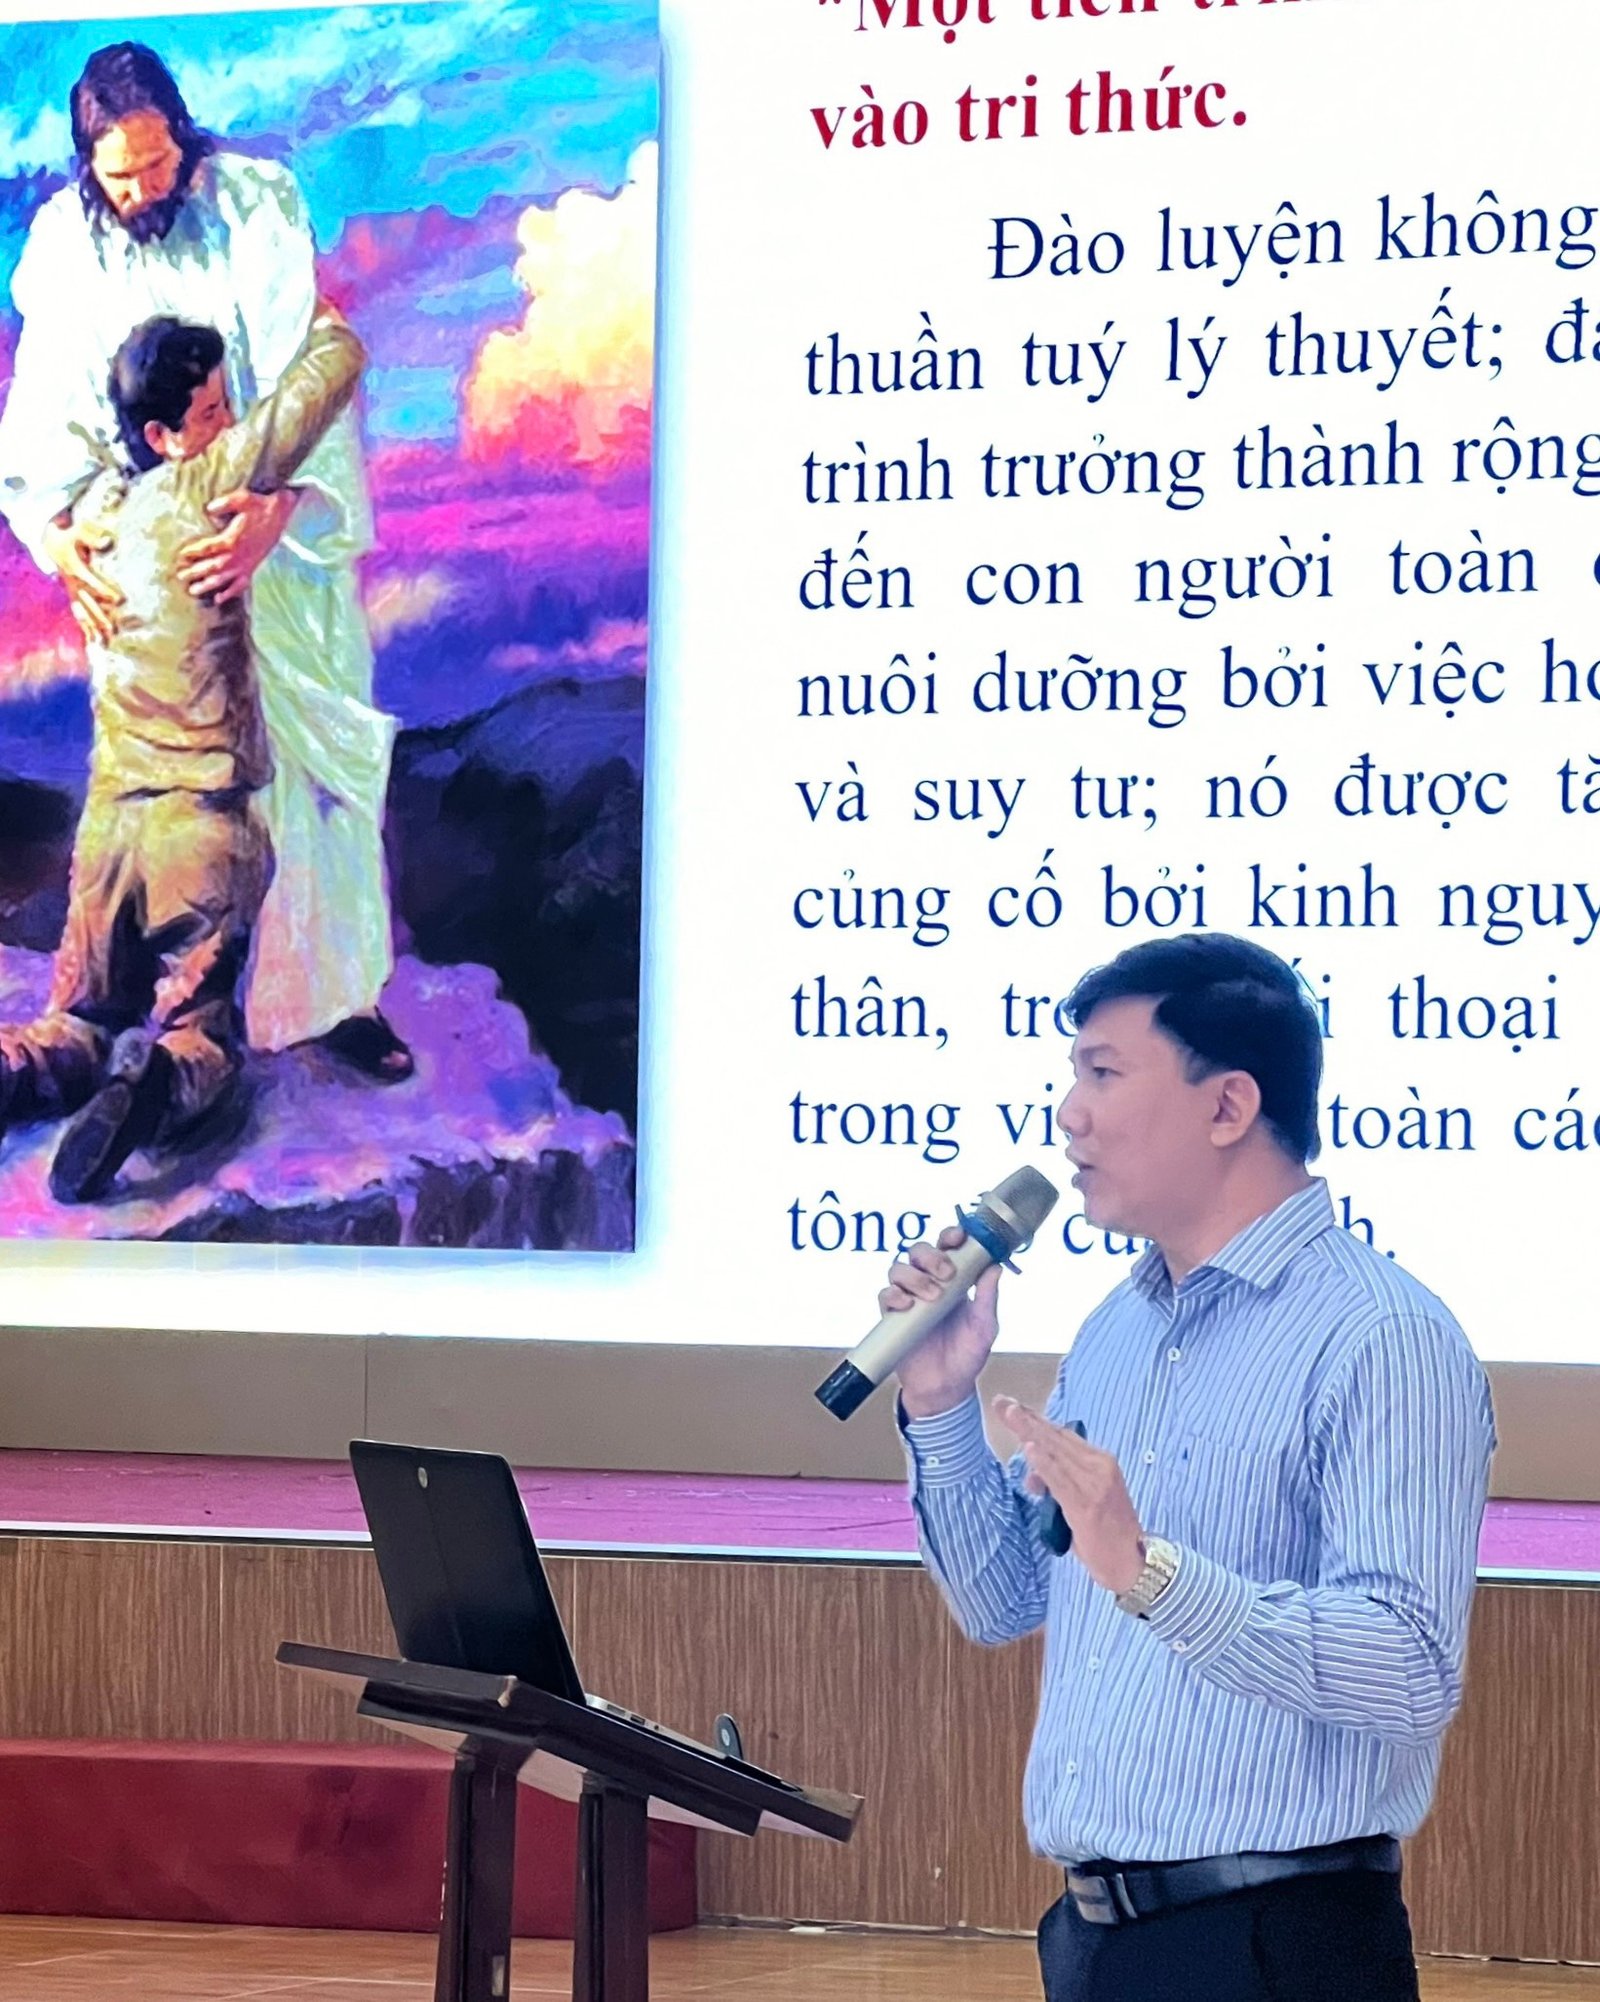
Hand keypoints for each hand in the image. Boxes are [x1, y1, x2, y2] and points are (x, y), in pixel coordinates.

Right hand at [42, 516, 121, 643]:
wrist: (51, 542)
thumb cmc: (69, 535)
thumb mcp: (79, 531)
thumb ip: (93, 537)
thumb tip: (107, 542)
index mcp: (75, 568)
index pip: (91, 582)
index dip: (105, 590)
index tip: (121, 600)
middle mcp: (72, 583)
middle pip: (87, 602)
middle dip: (101, 616)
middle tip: (115, 630)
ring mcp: (71, 591)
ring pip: (83, 612)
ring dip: (94, 627)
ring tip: (105, 642)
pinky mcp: (72, 595)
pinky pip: (78, 614)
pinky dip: (85, 628)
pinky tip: (93, 642)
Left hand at [174, 487, 296, 602]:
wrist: (280, 513)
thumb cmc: (259, 505)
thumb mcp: (240, 498)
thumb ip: (222, 504)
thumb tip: (208, 509)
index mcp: (231, 540)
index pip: (207, 548)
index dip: (193, 552)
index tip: (181, 555)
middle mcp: (237, 555)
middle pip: (212, 567)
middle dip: (195, 572)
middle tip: (181, 576)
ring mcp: (245, 563)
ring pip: (223, 579)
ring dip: (207, 586)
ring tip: (193, 591)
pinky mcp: (252, 567)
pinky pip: (240, 584)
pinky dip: (230, 593)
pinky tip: (218, 599)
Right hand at [881, 1226, 1001, 1419]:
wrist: (946, 1387)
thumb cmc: (968, 1354)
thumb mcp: (985, 1326)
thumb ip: (988, 1297)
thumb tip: (995, 1267)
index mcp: (953, 1279)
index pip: (947, 1246)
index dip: (949, 1235)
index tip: (958, 1237)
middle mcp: (928, 1282)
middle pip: (918, 1251)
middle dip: (931, 1255)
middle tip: (946, 1273)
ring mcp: (908, 1298)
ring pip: (899, 1268)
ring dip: (914, 1276)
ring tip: (932, 1296)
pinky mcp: (892, 1316)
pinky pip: (885, 1295)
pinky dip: (894, 1294)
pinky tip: (907, 1305)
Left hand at [993, 1398, 1146, 1595]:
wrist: (1132, 1562)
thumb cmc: (1107, 1532)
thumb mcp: (1083, 1500)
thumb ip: (1059, 1482)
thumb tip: (1032, 1474)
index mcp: (1101, 1461)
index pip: (1063, 1435)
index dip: (1037, 1419)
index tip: (1014, 1406)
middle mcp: (1100, 1466)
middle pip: (1057, 1437)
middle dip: (1027, 1419)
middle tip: (1002, 1402)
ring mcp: (1094, 1484)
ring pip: (1056, 1452)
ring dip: (1030, 1432)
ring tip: (1010, 1414)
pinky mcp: (1086, 1504)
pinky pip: (1059, 1480)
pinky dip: (1043, 1463)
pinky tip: (1029, 1449)